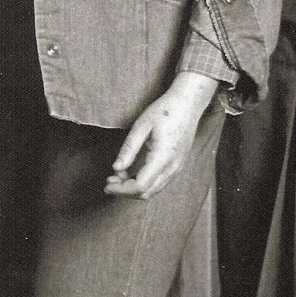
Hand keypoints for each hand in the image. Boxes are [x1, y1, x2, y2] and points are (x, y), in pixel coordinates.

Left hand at [104, 71, 217, 199]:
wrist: (188, 103)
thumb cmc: (166, 110)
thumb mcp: (141, 126)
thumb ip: (128, 149)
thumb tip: (116, 168)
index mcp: (162, 157)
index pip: (140, 186)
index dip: (121, 190)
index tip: (106, 184)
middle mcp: (172, 167)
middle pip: (146, 193)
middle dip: (125, 191)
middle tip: (110, 179)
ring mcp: (177, 167)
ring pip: (154, 190)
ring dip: (135, 187)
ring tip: (119, 175)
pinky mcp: (178, 164)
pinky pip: (160, 182)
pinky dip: (144, 182)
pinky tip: (133, 171)